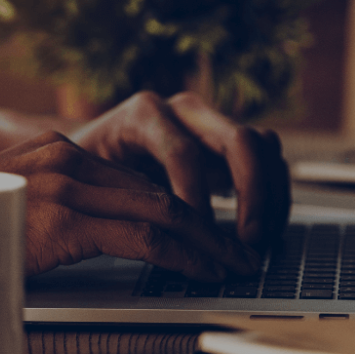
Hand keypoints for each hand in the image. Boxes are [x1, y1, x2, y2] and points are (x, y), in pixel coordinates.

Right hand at [0, 132, 261, 280]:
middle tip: (238, 252)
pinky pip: (142, 237)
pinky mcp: (62, 219)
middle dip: (207, 227)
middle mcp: (64, 158)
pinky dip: (182, 255)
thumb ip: (57, 213)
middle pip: (157, 192)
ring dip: (206, 243)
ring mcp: (64, 186)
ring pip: (160, 212)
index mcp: (55, 151)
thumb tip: (102, 238)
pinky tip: (202, 270)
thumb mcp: (13, 211)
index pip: (136, 183)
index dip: (182, 211)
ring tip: (233, 266)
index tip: (208, 235)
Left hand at [69, 92, 290, 249]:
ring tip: (258, 242)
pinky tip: (263, 233)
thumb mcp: (84, 180)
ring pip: (263, 147)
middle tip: (247, 240)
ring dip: (270, 197)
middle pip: (239, 140)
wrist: (82, 155)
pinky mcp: (228, 144)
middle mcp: (184, 111)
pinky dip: (274, 197)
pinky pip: (269, 161)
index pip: (183, 153)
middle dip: (251, 194)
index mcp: (144, 114)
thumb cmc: (80, 172)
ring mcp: (211, 124)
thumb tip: (135, 234)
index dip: (196, 200)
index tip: (198, 240)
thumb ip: (110, 196)